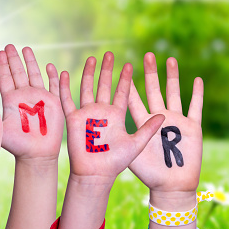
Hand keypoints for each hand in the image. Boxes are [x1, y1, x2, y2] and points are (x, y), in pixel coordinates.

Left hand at [0, 45, 63, 159]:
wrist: (35, 154)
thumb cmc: (16, 145)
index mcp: (11, 99)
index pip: (5, 77)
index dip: (3, 64)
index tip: (0, 51)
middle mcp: (24, 95)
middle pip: (19, 72)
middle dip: (14, 59)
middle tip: (9, 45)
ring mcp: (40, 98)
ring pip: (35, 75)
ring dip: (31, 62)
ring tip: (26, 48)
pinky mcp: (54, 103)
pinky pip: (55, 87)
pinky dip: (55, 78)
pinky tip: (52, 67)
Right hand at [60, 52, 164, 181]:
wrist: (96, 174)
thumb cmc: (116, 162)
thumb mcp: (136, 143)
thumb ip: (148, 129)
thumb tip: (164, 115)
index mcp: (116, 115)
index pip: (122, 92)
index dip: (125, 79)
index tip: (129, 64)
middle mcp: (101, 112)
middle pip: (104, 86)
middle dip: (107, 70)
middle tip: (110, 54)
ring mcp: (86, 114)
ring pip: (87, 88)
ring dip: (88, 74)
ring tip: (92, 59)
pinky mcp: (73, 119)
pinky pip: (67, 100)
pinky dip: (64, 87)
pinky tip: (64, 74)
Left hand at [128, 53, 202, 194]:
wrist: (170, 186)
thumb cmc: (149, 173)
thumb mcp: (134, 151)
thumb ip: (127, 133)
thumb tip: (113, 121)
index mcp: (142, 123)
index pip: (134, 99)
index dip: (129, 83)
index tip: (124, 67)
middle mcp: (158, 118)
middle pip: (154, 90)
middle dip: (151, 73)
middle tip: (147, 54)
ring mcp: (176, 121)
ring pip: (174, 93)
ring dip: (172, 77)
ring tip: (169, 59)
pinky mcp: (192, 128)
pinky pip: (195, 107)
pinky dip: (197, 94)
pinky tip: (196, 79)